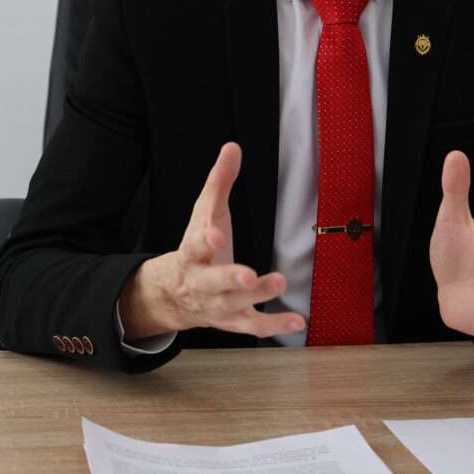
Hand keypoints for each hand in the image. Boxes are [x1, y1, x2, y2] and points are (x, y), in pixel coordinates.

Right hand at [119, 142, 305, 340]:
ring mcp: (217, 304)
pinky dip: (275, 325)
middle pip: (212, 282)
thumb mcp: (204, 212)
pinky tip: (298, 321)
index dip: (205, 239)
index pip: (195, 245)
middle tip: (246, 274)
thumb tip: (232, 147)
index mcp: (191, 252)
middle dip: (229, 278)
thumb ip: (219, 182)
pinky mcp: (234, 320)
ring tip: (279, 282)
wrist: (175, 294)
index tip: (215, 234)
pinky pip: (253, 326)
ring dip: (257, 296)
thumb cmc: (195, 246)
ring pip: (235, 304)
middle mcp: (201, 282)